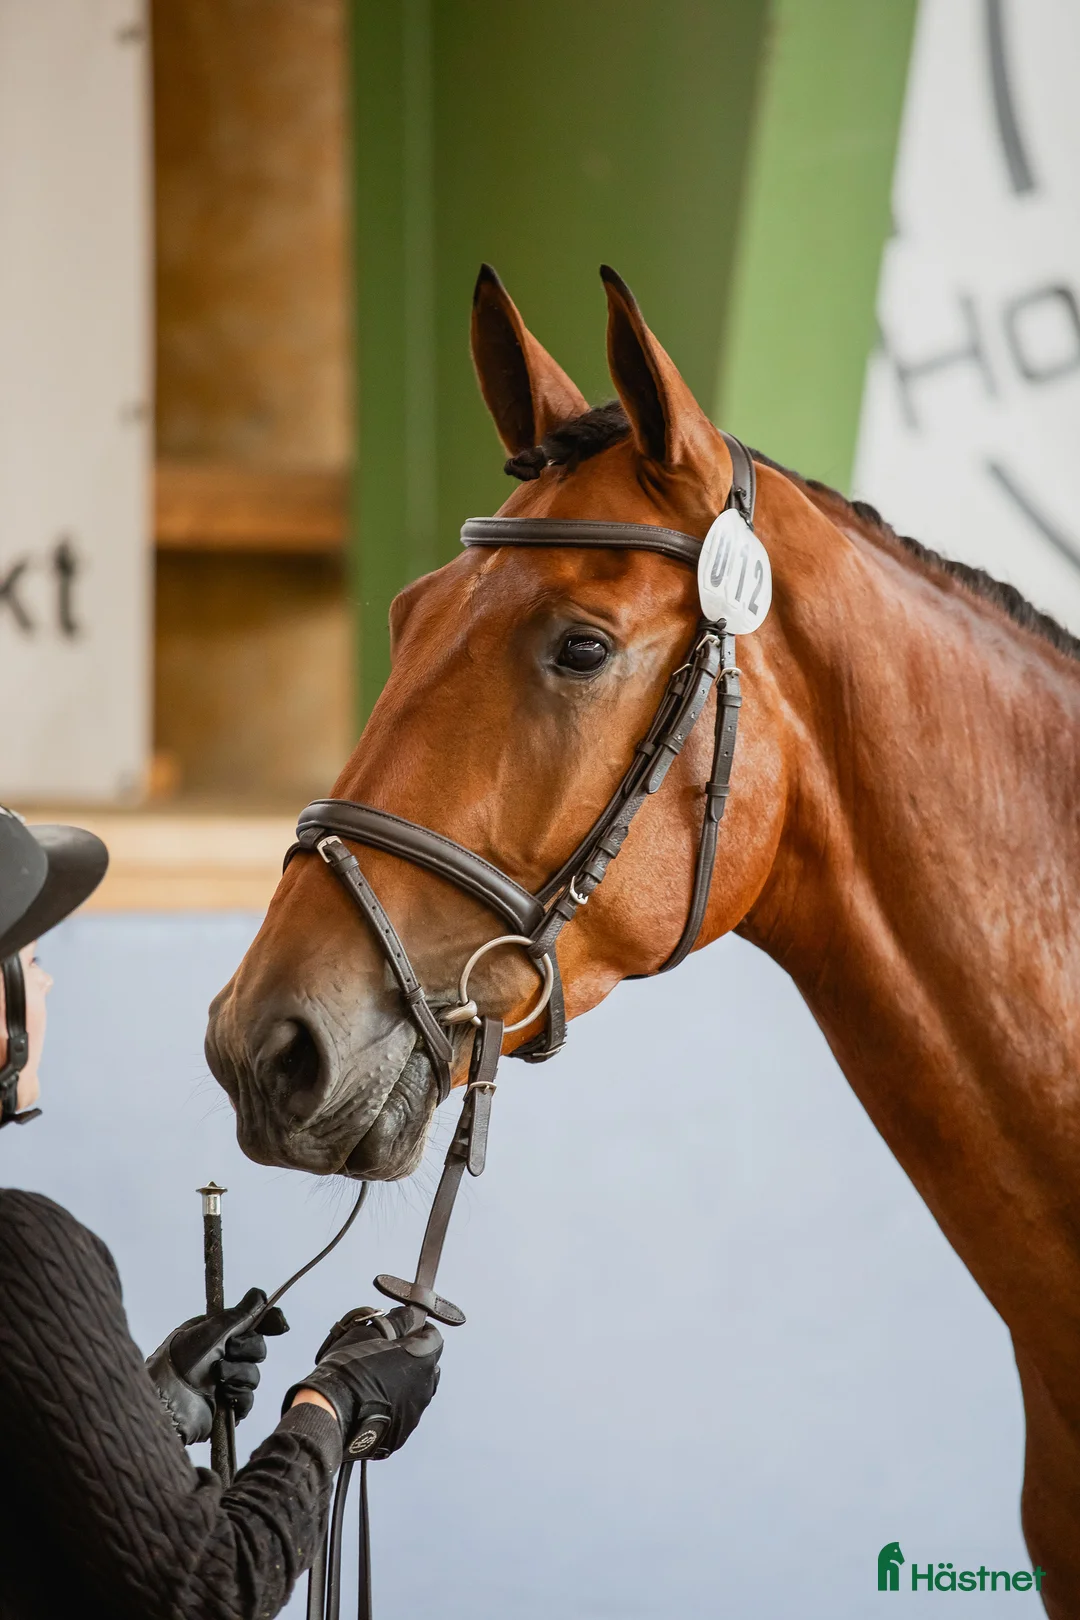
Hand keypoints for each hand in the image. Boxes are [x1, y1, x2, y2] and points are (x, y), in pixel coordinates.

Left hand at [146, 1287, 288, 1444]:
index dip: (268, 1322)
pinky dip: (239, 1396)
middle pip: (258, 1348)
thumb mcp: (212, 1330)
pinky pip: (248, 1399)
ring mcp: (225, 1381)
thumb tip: (260, 1294)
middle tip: (228, 1350)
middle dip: (246, 1349)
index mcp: (218, 1334)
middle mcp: (223, 1355)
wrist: (168, 1399)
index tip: (280, 1325)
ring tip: (218, 1377)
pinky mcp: (227, 1406)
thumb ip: (241, 1314)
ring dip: (239, 1374)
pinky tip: (224, 1395)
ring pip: (254, 1375)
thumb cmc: (181, 1360)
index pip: (252, 1324)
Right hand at [285, 1305, 441, 1459]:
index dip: (420, 1330)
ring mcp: (414, 1414)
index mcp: (421, 1359)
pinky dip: (394, 1406)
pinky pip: (403, 1414)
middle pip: (428, 1367)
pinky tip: (373, 1403)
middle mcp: (425, 1387)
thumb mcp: (369, 1333)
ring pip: (416, 1392)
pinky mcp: (401, 1434)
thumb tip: (409, 1316)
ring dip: (405, 1384)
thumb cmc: (349, 1368)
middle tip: (389, 1356)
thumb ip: (396, 1322)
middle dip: (414, 1358)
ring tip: (377, 1382)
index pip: (434, 1337)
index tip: (406, 1330)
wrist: (331, 1413)